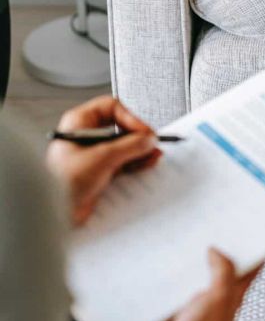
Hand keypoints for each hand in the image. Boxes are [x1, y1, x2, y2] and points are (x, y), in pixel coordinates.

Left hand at [46, 96, 160, 224]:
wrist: (55, 212)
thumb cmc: (62, 181)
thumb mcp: (102, 157)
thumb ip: (130, 146)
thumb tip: (147, 139)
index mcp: (79, 123)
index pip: (112, 108)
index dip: (131, 118)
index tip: (144, 132)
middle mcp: (87, 136)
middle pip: (120, 127)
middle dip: (138, 136)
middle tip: (151, 144)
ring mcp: (94, 154)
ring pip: (124, 146)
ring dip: (140, 150)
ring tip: (153, 155)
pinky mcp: (99, 172)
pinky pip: (123, 162)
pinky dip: (135, 163)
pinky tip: (146, 164)